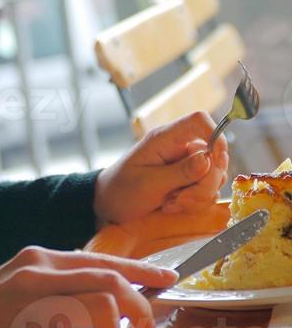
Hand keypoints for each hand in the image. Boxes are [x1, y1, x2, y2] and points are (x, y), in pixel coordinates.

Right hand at [0, 247, 177, 327]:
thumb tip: (109, 301)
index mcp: (39, 258)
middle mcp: (39, 270)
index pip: (102, 258)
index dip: (141, 270)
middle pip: (110, 280)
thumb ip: (60, 288)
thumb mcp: (23, 291)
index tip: (168, 279)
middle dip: (138, 305)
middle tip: (146, 327)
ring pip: (101, 310)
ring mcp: (33, 300)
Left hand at [93, 111, 229, 226]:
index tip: (216, 163)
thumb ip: (180, 173)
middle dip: (204, 184)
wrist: (111, 205)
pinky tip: (172, 206)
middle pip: (215, 156)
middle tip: (181, 200)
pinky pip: (207, 191)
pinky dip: (195, 203)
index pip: (200, 120)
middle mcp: (180, 148)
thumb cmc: (123, 189)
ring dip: (198, 196)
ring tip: (171, 203)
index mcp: (166, 139)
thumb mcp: (149, 183)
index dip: (216, 137)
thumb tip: (207, 159)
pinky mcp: (189, 182)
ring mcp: (186, 165)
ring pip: (214, 177)